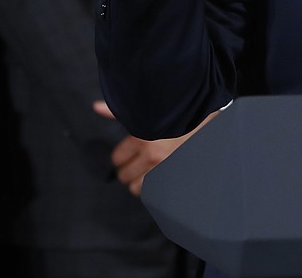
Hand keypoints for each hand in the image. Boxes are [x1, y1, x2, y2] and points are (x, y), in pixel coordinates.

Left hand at [94, 100, 215, 196]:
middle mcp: (153, 155)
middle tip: (139, 160)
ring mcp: (165, 169)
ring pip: (136, 188)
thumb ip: (118, 112)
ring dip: (140, 181)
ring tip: (148, 170)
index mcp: (143, 138)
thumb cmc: (177, 115)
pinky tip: (158, 177)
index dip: (122, 155)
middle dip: (129, 168)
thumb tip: (95, 107)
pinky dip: (153, 188)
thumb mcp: (149, 112)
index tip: (131, 151)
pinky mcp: (175, 179)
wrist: (205, 120)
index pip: (117, 158)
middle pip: (124, 175)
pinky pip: (153, 195)